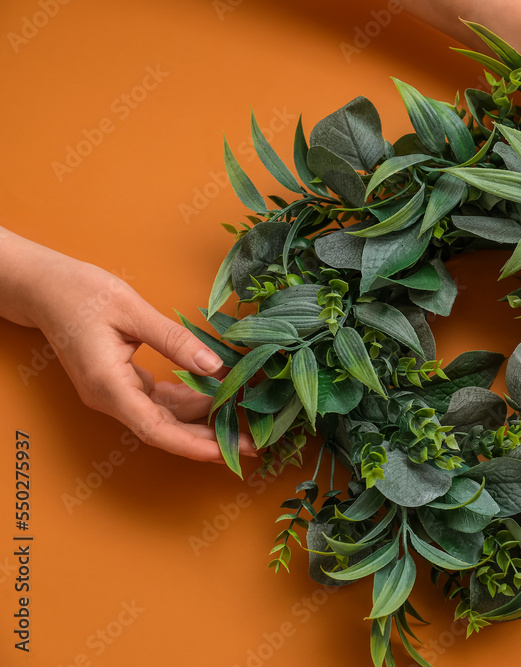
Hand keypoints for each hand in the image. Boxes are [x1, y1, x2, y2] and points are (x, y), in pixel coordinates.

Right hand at [1, 231, 254, 462]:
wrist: (44, 287)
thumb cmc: (81, 293)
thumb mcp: (133, 311)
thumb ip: (175, 341)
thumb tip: (215, 366)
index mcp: (108, 386)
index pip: (154, 429)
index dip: (191, 444)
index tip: (225, 453)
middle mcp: (112, 398)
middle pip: (165, 430)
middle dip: (210, 439)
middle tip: (254, 444)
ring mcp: (117, 393)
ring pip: (166, 417)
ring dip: (203, 420)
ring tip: (245, 422)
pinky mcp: (123, 383)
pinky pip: (161, 401)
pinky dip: (190, 400)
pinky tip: (221, 394)